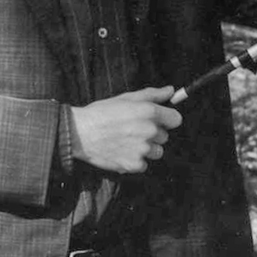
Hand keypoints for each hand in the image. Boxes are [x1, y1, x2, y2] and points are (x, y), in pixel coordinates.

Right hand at [68, 86, 182, 174]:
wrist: (79, 133)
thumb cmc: (102, 112)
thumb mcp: (126, 98)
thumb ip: (152, 94)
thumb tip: (171, 91)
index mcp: (149, 112)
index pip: (176, 119)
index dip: (166, 119)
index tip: (157, 120)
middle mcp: (149, 131)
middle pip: (164, 136)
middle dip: (153, 134)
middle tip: (133, 130)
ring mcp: (142, 150)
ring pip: (156, 152)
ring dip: (146, 149)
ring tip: (127, 141)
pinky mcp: (134, 165)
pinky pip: (144, 165)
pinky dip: (135, 161)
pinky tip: (122, 152)